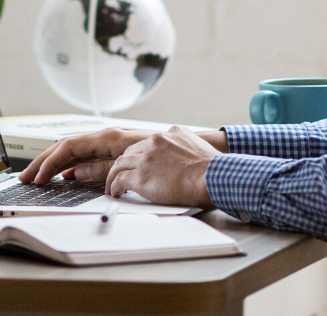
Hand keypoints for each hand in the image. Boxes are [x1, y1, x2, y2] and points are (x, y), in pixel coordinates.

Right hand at [18, 128, 154, 183]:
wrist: (195, 161)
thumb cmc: (166, 161)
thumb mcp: (130, 166)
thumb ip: (101, 170)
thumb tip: (74, 173)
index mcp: (108, 137)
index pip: (69, 146)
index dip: (49, 163)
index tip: (36, 178)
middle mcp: (108, 137)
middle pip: (68, 147)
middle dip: (44, 162)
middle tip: (26, 178)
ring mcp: (113, 143)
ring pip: (76, 152)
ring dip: (56, 164)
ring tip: (39, 177)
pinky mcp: (118, 151)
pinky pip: (89, 156)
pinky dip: (72, 165)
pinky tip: (66, 175)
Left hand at [104, 126, 219, 207]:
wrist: (213, 177)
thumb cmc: (214, 170)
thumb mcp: (200, 148)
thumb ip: (187, 149)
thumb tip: (187, 163)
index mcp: (172, 134)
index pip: (149, 142)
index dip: (141, 155)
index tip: (138, 163)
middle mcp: (156, 141)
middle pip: (130, 151)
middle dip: (124, 163)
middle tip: (119, 174)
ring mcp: (147, 158)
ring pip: (120, 164)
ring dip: (114, 175)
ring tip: (112, 186)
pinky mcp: (141, 176)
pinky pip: (120, 180)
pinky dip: (114, 186)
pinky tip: (115, 192)